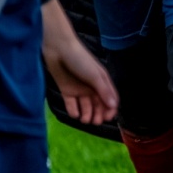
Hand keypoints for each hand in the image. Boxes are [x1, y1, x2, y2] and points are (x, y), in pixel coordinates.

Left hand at [40, 0, 117, 126]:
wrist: (59, 50)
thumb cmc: (80, 59)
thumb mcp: (95, 76)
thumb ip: (104, 91)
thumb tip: (114, 106)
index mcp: (102, 82)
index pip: (110, 98)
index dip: (110, 109)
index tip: (108, 118)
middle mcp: (92, 87)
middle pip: (98, 104)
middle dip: (98, 114)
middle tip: (95, 122)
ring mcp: (79, 89)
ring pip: (85, 106)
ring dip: (87, 114)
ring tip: (85, 120)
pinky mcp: (66, 90)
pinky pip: (72, 104)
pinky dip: (74, 110)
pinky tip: (75, 114)